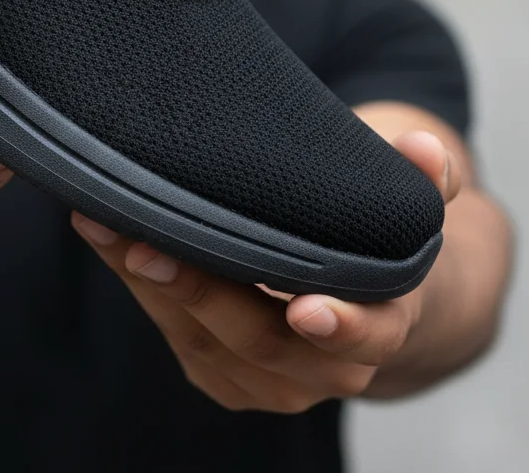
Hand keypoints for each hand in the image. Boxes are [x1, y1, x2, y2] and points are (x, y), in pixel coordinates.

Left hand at [72, 130, 459, 411]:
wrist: (359, 301)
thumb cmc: (372, 243)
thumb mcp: (406, 210)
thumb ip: (424, 180)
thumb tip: (426, 151)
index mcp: (381, 325)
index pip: (366, 335)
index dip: (338, 325)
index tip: (305, 307)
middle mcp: (322, 366)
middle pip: (257, 336)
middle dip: (198, 289)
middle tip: (144, 242)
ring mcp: (266, 377)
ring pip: (201, 338)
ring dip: (148, 282)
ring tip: (102, 225)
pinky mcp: (220, 370)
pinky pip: (174, 333)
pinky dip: (138, 287)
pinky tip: (106, 239)